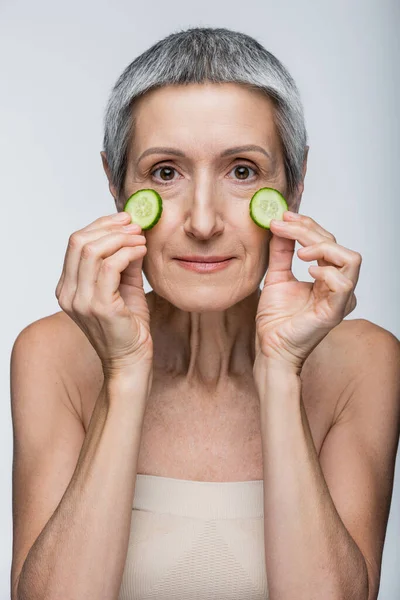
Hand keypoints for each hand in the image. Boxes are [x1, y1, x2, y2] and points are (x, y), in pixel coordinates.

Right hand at [55, 211, 152, 377]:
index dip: (100, 225)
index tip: (125, 219)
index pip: (75, 243)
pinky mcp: (99, 307)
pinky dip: (127, 253)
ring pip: (92, 251)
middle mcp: (68, 293)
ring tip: (141, 239)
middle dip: (110, 227)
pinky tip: (141, 252)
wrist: (132, 361)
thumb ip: (123, 260)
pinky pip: (110, 266)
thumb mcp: (124, 286)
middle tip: (134, 225)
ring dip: (121, 238)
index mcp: (68, 287)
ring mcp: (81, 301)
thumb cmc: (129, 326)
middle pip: (79, 242)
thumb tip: (132, 232)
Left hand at [254, 211, 361, 374]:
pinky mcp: (336, 311)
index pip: (325, 241)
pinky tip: (308, 271)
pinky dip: (328, 271)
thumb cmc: (275, 320)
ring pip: (349, 258)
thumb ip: (281, 252)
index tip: (283, 217)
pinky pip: (345, 283)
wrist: (270, 347)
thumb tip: (280, 225)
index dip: (306, 225)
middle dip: (308, 230)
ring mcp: (340, 298)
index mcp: (326, 276)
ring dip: (322, 247)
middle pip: (335, 244)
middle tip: (283, 225)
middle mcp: (337, 285)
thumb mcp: (276, 276)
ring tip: (299, 252)